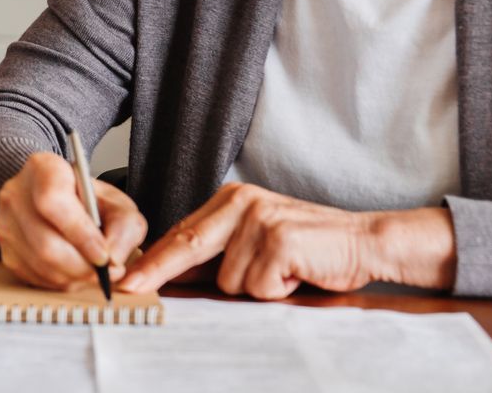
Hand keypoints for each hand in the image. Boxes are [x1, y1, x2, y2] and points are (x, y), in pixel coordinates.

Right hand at [0, 151, 146, 291]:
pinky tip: (74, 272)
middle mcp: (15, 194)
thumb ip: (124, 228)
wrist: (60, 199)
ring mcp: (5, 223)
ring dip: (74, 278)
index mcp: (43, 168)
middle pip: (45, 243)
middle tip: (106, 272)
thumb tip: (113, 261)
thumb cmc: (88, 200)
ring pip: (40, 265)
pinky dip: (60, 282)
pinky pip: (33, 278)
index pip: (53, 202)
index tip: (104, 255)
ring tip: (93, 272)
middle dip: (82, 266)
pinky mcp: (4, 250)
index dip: (80, 234)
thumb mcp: (117, 203)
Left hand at [117, 183, 455, 298]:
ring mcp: (260, 220)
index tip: (127, 278)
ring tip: (283, 274)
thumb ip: (221, 252)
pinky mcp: (279, 240)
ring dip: (256, 289)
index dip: (154, 260)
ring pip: (229, 280)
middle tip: (132, 289)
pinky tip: (296, 276)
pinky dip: (277, 292)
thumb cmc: (310, 249)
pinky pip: (258, 287)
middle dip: (158, 272)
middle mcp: (242, 203)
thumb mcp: (258, 242)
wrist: (365, 242)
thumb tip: (173, 276)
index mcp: (233, 200)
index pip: (183, 233)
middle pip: (187, 246)